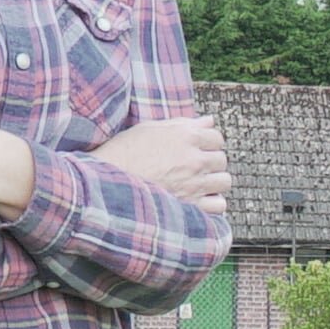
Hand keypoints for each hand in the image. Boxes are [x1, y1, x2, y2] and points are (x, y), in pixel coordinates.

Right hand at [89, 115, 230, 212]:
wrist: (104, 183)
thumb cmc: (123, 153)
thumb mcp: (149, 129)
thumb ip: (182, 124)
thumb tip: (210, 121)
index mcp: (184, 136)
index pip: (217, 137)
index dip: (207, 143)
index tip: (197, 150)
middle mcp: (194, 159)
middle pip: (221, 160)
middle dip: (210, 162)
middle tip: (193, 168)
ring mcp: (194, 184)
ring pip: (224, 181)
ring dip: (214, 183)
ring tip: (197, 184)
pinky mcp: (191, 207)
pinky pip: (219, 206)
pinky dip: (212, 204)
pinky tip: (198, 201)